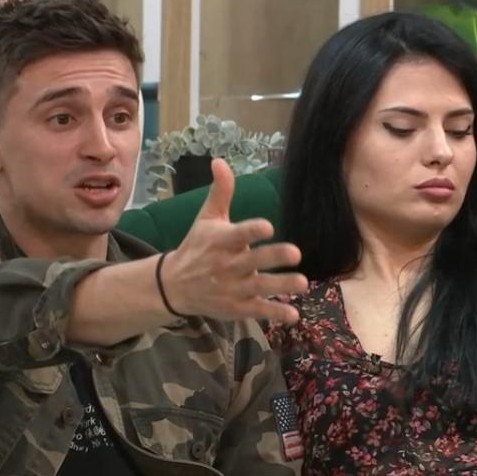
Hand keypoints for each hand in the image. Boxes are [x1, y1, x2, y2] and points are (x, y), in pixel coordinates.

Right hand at [160, 158, 307, 322]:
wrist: (173, 285)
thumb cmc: (196, 246)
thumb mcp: (207, 218)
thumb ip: (220, 191)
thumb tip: (220, 160)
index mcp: (221, 241)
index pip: (238, 234)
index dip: (252, 231)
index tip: (268, 227)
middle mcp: (227, 265)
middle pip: (253, 261)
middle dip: (273, 257)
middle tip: (295, 253)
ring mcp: (232, 288)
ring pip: (260, 288)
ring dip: (281, 286)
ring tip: (303, 283)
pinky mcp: (236, 308)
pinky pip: (258, 311)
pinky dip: (275, 314)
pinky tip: (293, 315)